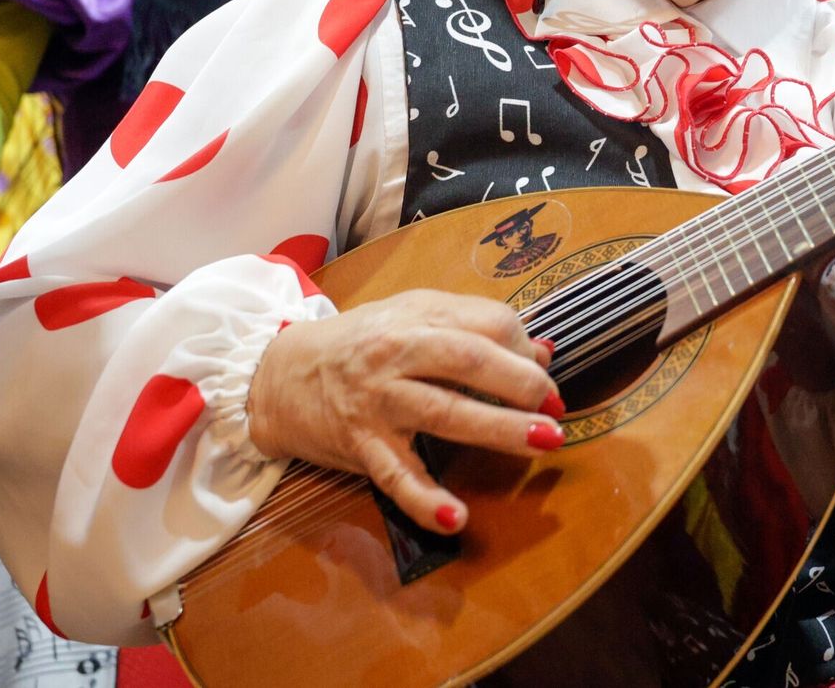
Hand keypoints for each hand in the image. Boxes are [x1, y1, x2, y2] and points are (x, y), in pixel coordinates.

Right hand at [248, 289, 560, 534]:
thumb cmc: (360, 344)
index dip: (524, 348)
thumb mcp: (413, 318)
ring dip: (500, 430)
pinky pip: (397, 476)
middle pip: (470, 361)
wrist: (278, 374)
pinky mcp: (361, 445)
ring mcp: (379, 401)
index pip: (488, 323)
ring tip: (543, 442)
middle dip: (523, 383)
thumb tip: (544, 352)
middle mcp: (398, 354)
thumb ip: (474, 329)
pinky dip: (425, 499)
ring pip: (446, 413)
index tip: (543, 373)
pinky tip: (455, 516)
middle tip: (557, 407)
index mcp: (419, 317)